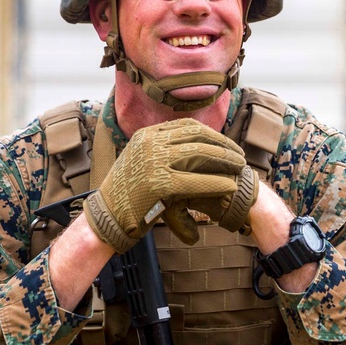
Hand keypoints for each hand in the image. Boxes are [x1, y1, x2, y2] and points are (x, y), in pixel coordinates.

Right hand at [85, 118, 246, 251]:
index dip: (212, 134)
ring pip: (199, 154)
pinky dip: (216, 183)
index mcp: (146, 135)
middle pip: (197, 136)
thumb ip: (162, 152)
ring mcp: (153, 162)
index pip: (187, 126)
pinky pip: (196, 181)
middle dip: (223, 145)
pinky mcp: (158, 184)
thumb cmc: (126, 194)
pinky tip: (229, 187)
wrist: (106, 218)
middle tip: (239, 156)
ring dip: (224, 160)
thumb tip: (190, 146)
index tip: (227, 144)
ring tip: (239, 169)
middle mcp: (149, 143)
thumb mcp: (141, 162)